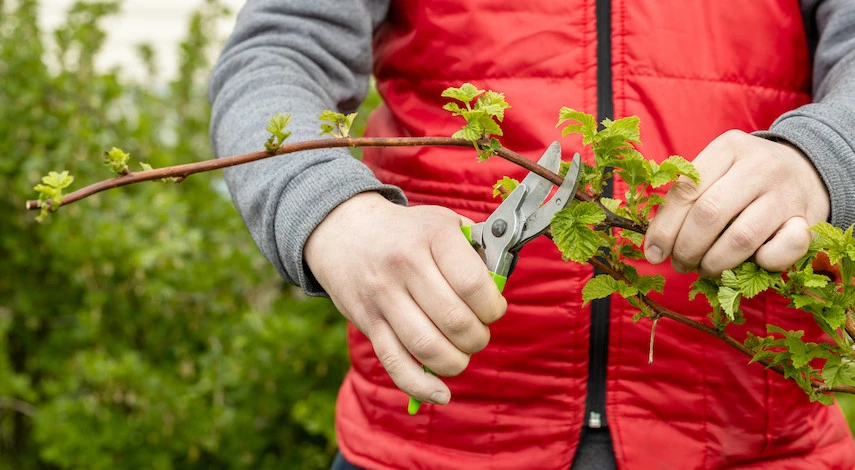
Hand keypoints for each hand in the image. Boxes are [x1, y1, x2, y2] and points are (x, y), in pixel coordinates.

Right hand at [304, 192, 506, 404]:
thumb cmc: (410, 232)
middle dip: (477, 338)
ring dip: (455, 362)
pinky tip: (441, 394)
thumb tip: (501, 286)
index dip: (493, 307)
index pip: (473, 284)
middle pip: (454, 320)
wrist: (347, 233)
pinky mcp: (368, 322)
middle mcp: (405, 263)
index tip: (493, 311)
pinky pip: (395, 363)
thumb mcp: (444, 222)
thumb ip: (478, 249)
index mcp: (432, 234)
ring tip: (461, 354)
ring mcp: (383, 295)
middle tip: (478, 334)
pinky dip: (421, 386)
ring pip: (427, 347)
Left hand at [644, 130, 829, 276]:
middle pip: (709, 214)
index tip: (654, 254)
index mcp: (728, 148)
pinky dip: (763, 262)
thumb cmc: (743, 179)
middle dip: (687, 248)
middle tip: (682, 264)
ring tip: (705, 269)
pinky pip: (784, 249)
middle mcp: (759, 166)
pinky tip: (752, 262)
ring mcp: (786, 192)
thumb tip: (654, 247)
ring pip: (741, 237)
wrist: (806, 171)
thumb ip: (686, 199)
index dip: (665, 229)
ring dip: (716, 263)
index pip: (686, 192)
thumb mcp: (715, 172)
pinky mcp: (808, 218)